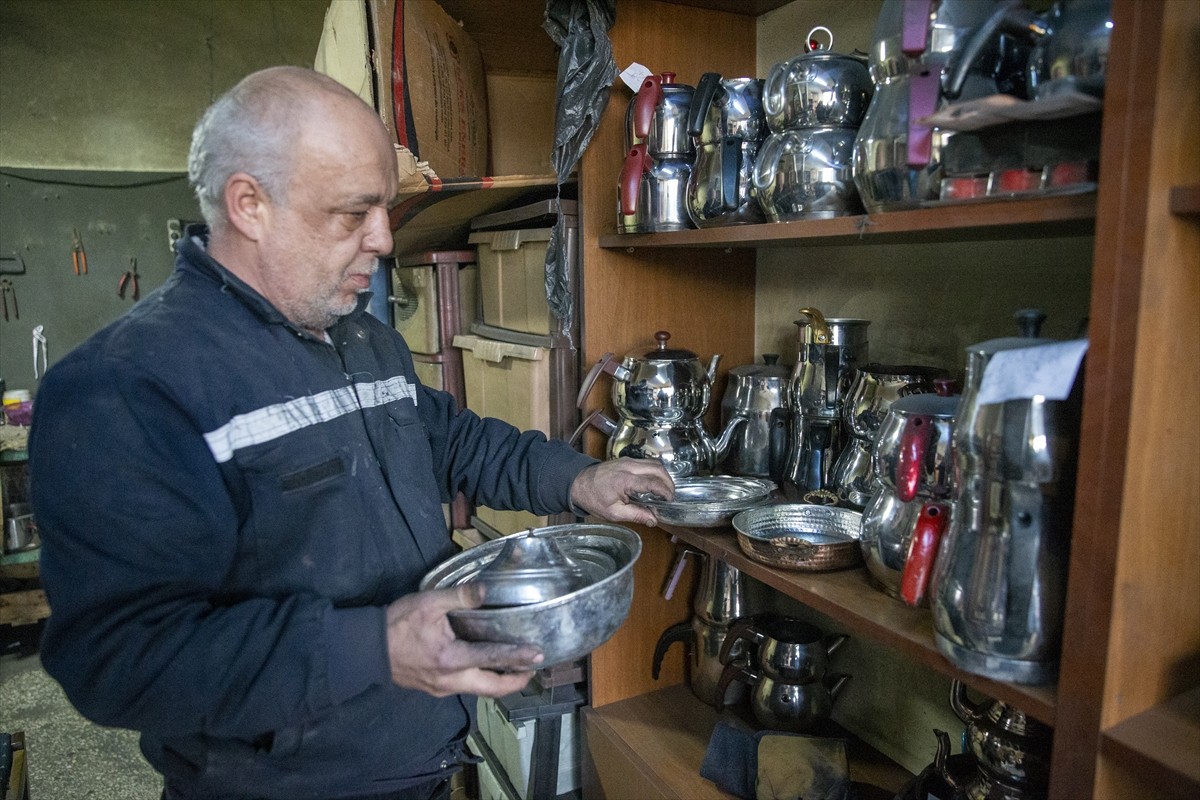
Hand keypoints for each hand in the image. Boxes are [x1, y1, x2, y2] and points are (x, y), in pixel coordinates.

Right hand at [384, 583, 541, 697]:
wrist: (366, 649)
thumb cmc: (397, 624)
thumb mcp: (428, 603)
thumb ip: (459, 596)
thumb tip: (485, 590)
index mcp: (451, 659)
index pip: (493, 659)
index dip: (518, 658)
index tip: (538, 656)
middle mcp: (450, 680)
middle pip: (492, 689)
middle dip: (515, 682)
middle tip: (533, 670)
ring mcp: (441, 688)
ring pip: (478, 690)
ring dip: (499, 683)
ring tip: (515, 669)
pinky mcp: (434, 688)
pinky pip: (465, 688)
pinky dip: (481, 680)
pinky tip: (484, 668)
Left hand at [569, 457, 674, 526]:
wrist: (578, 483)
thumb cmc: (593, 498)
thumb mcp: (613, 513)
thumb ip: (636, 515)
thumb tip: (653, 520)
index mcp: (625, 480)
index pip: (653, 483)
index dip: (665, 491)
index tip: (670, 500)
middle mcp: (628, 467)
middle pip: (658, 468)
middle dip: (668, 482)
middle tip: (670, 496)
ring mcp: (628, 461)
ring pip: (654, 463)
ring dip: (663, 475)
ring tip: (664, 490)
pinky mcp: (626, 460)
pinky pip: (646, 463)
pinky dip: (655, 471)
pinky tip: (654, 483)